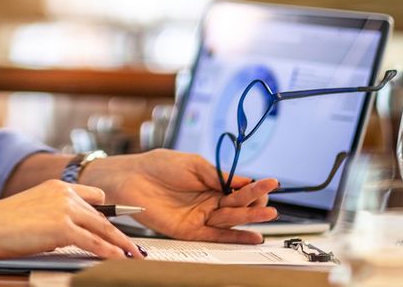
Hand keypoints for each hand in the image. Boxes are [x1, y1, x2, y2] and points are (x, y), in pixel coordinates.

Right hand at [0, 179, 144, 259]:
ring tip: (134, 255)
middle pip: (102, 216)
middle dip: (119, 232)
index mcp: (57, 187)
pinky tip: (119, 259)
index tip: (120, 221)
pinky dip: (110, 252)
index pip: (93, 196)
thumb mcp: (32, 210)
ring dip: (121, 244)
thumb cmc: (0, 222)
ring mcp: (65, 210)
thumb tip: (65, 235)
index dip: (108, 212)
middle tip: (134, 246)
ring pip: (103, 229)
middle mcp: (64, 194)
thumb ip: (52, 216)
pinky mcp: (62, 228)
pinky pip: (94, 242)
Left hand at [80, 149, 277, 243]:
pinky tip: (252, 236)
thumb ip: (218, 175)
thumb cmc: (158, 166)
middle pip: (237, 206)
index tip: (267, 184)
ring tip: (269, 214)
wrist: (131, 177)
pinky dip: (234, 237)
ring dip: (250, 218)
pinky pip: (215, 236)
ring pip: (230, 220)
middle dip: (255, 203)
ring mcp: (199, 216)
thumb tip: (244, 180)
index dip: (254, 188)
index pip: (238, 189)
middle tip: (270, 201)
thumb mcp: (193, 164)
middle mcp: (207, 202)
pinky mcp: (189, 230)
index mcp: (210, 183)